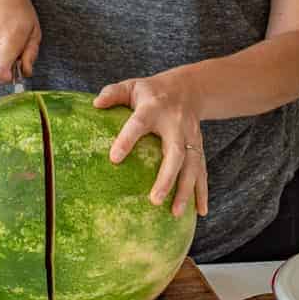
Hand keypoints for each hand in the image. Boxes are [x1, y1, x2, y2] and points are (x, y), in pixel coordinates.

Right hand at [0, 0, 40, 83]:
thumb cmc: (15, 4)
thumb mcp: (34, 28)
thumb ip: (30, 54)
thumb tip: (25, 72)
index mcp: (9, 39)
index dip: (9, 79)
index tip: (16, 72)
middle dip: (8, 66)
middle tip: (16, 47)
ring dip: (0, 56)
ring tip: (5, 35)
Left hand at [93, 70, 207, 218]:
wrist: (188, 89)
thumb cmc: (151, 92)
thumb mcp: (132, 86)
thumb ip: (113, 93)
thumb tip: (95, 104)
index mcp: (154, 108)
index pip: (139, 123)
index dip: (127, 139)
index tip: (113, 158)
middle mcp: (176, 123)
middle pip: (175, 151)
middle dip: (167, 176)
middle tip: (154, 200)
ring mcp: (191, 137)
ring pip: (192, 165)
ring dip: (185, 190)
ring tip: (174, 213)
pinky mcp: (198, 147)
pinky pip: (203, 171)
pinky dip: (202, 192)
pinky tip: (200, 211)